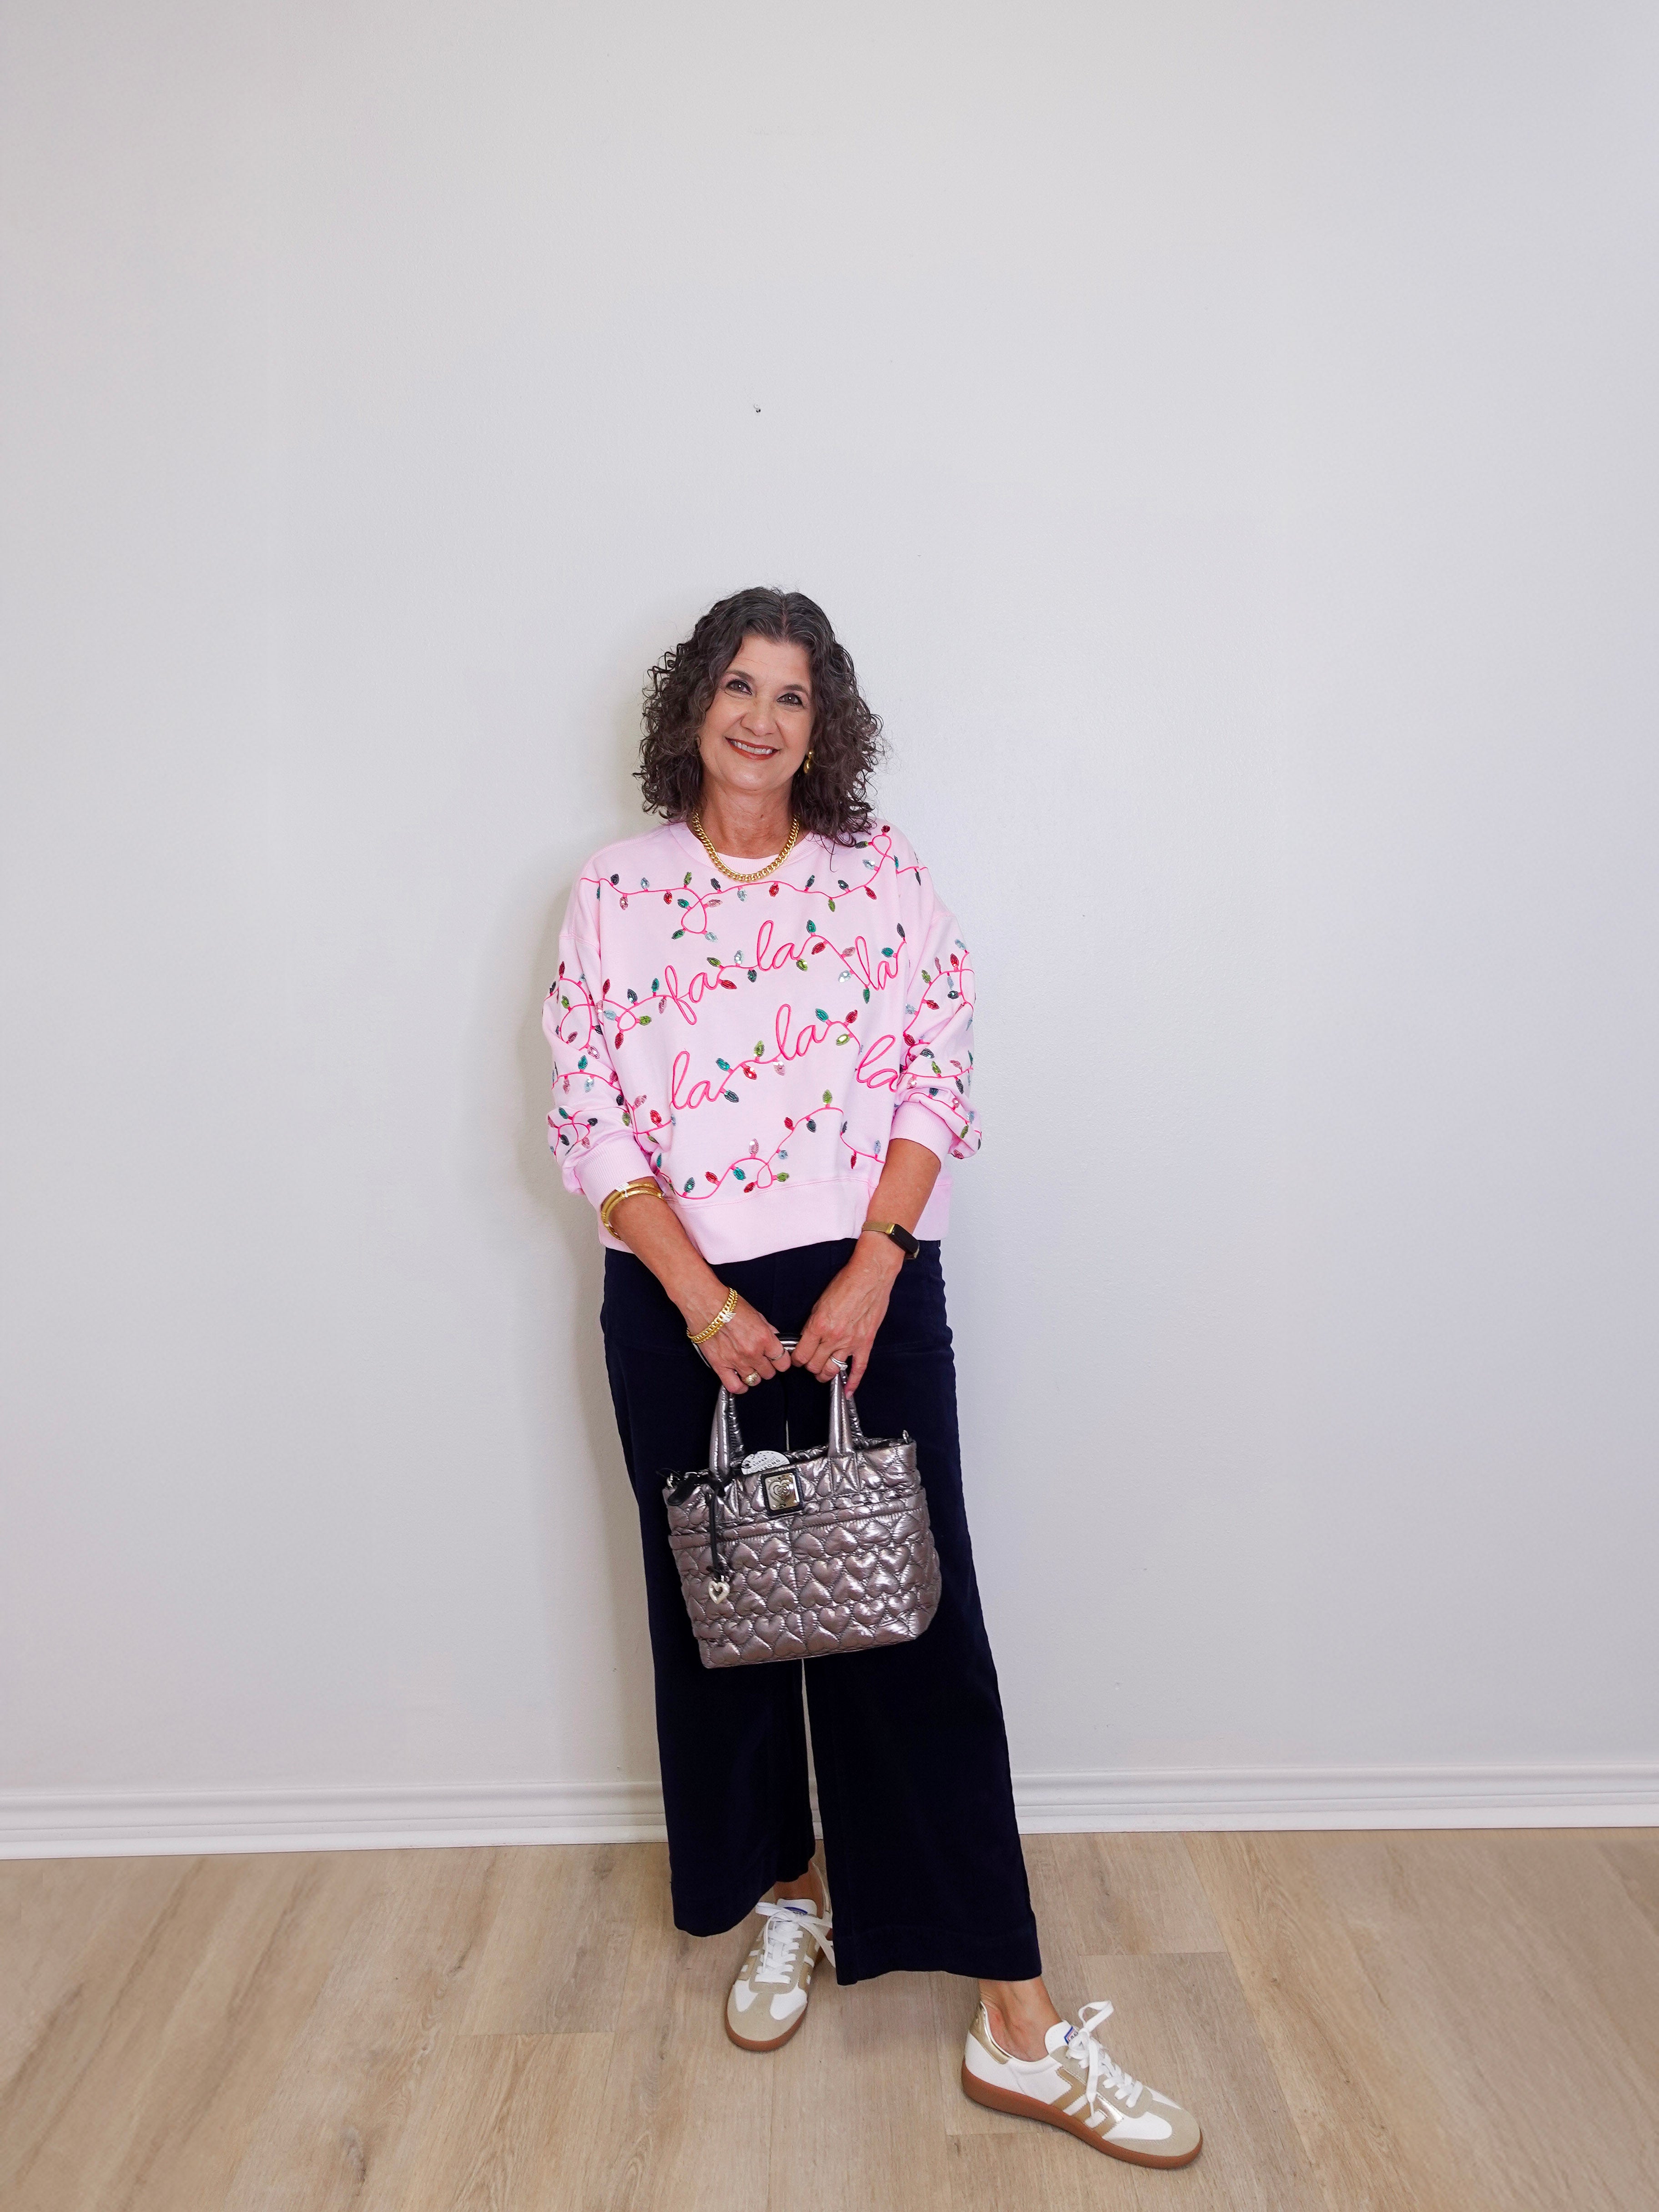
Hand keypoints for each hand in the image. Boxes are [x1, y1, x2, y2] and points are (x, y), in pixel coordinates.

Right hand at [688, 1292, 787, 1395]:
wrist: (705, 1304)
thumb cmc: (729, 1305)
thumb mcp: (756, 1314)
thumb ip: (768, 1330)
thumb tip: (776, 1340)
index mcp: (764, 1338)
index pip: (783, 1361)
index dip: (782, 1361)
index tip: (778, 1359)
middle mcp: (752, 1352)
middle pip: (769, 1373)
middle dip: (767, 1367)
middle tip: (762, 1360)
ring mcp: (736, 1361)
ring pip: (754, 1381)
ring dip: (754, 1376)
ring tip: (750, 1368)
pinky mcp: (720, 1366)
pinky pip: (734, 1386)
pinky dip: (740, 1387)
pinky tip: (741, 1381)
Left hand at [793, 1236, 902, 1389]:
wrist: (870, 1277)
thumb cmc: (845, 1284)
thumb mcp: (820, 1302)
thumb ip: (813, 1324)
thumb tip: (807, 1338)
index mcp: (818, 1326)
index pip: (801, 1355)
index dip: (796, 1359)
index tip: (797, 1357)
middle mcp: (833, 1338)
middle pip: (814, 1365)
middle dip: (809, 1366)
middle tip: (810, 1362)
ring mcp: (851, 1343)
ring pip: (832, 1370)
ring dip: (825, 1375)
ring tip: (822, 1373)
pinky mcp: (865, 1343)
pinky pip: (859, 1369)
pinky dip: (852, 1382)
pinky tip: (847, 1391)